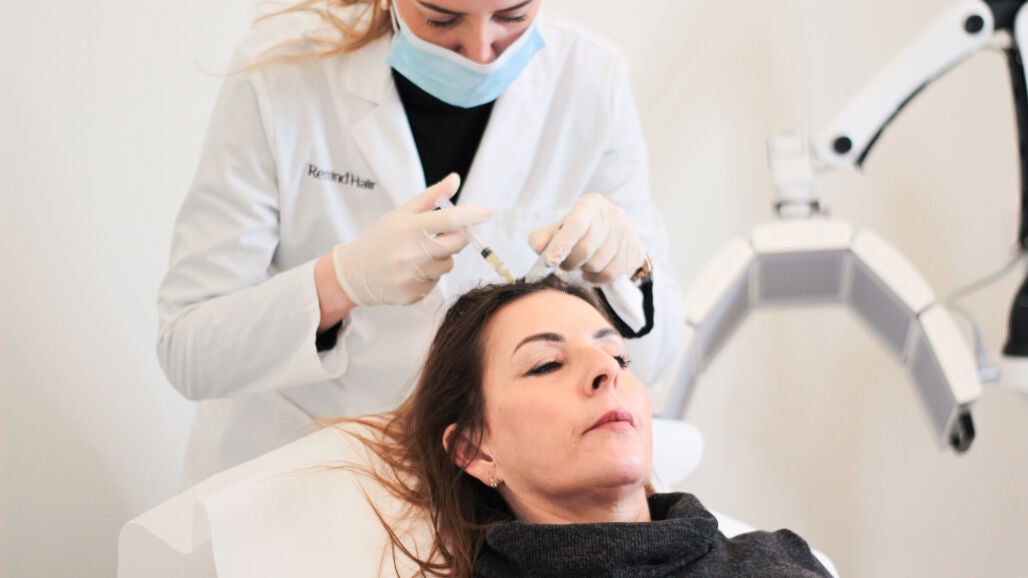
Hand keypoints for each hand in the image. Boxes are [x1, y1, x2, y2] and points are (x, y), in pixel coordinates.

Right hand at [332, 174, 490, 306]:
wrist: (355, 273)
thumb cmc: (381, 238)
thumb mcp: (401, 213)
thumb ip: (431, 197)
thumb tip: (455, 179)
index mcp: (410, 228)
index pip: (451, 220)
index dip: (472, 215)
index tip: (487, 212)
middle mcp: (412, 252)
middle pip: (457, 244)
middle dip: (457, 237)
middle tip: (443, 234)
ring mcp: (413, 275)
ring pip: (448, 264)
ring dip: (440, 258)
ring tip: (418, 255)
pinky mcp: (413, 293)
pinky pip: (436, 282)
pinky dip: (429, 275)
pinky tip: (411, 271)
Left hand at [528, 193, 646, 284]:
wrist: (614, 232)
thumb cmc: (581, 230)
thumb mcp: (561, 227)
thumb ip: (544, 236)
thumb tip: (538, 247)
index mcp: (590, 205)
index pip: (576, 224)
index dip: (562, 244)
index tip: (550, 261)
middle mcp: (611, 216)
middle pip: (585, 250)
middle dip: (569, 262)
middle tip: (563, 263)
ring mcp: (625, 234)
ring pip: (596, 265)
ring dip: (582, 270)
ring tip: (581, 263)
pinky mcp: (634, 251)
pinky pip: (608, 275)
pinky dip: (595, 278)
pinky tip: (591, 271)